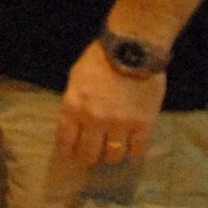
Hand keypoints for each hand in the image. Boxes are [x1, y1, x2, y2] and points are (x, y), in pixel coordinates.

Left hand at [56, 41, 164, 165]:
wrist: (131, 51)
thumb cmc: (100, 59)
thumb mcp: (76, 78)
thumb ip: (74, 101)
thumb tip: (74, 120)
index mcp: (73, 106)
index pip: (65, 139)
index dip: (67, 151)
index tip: (70, 156)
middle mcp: (94, 120)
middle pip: (89, 152)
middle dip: (89, 157)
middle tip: (93, 156)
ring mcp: (119, 124)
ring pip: (113, 155)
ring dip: (111, 157)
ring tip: (112, 153)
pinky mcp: (142, 124)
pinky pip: (137, 149)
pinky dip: (133, 153)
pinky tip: (132, 149)